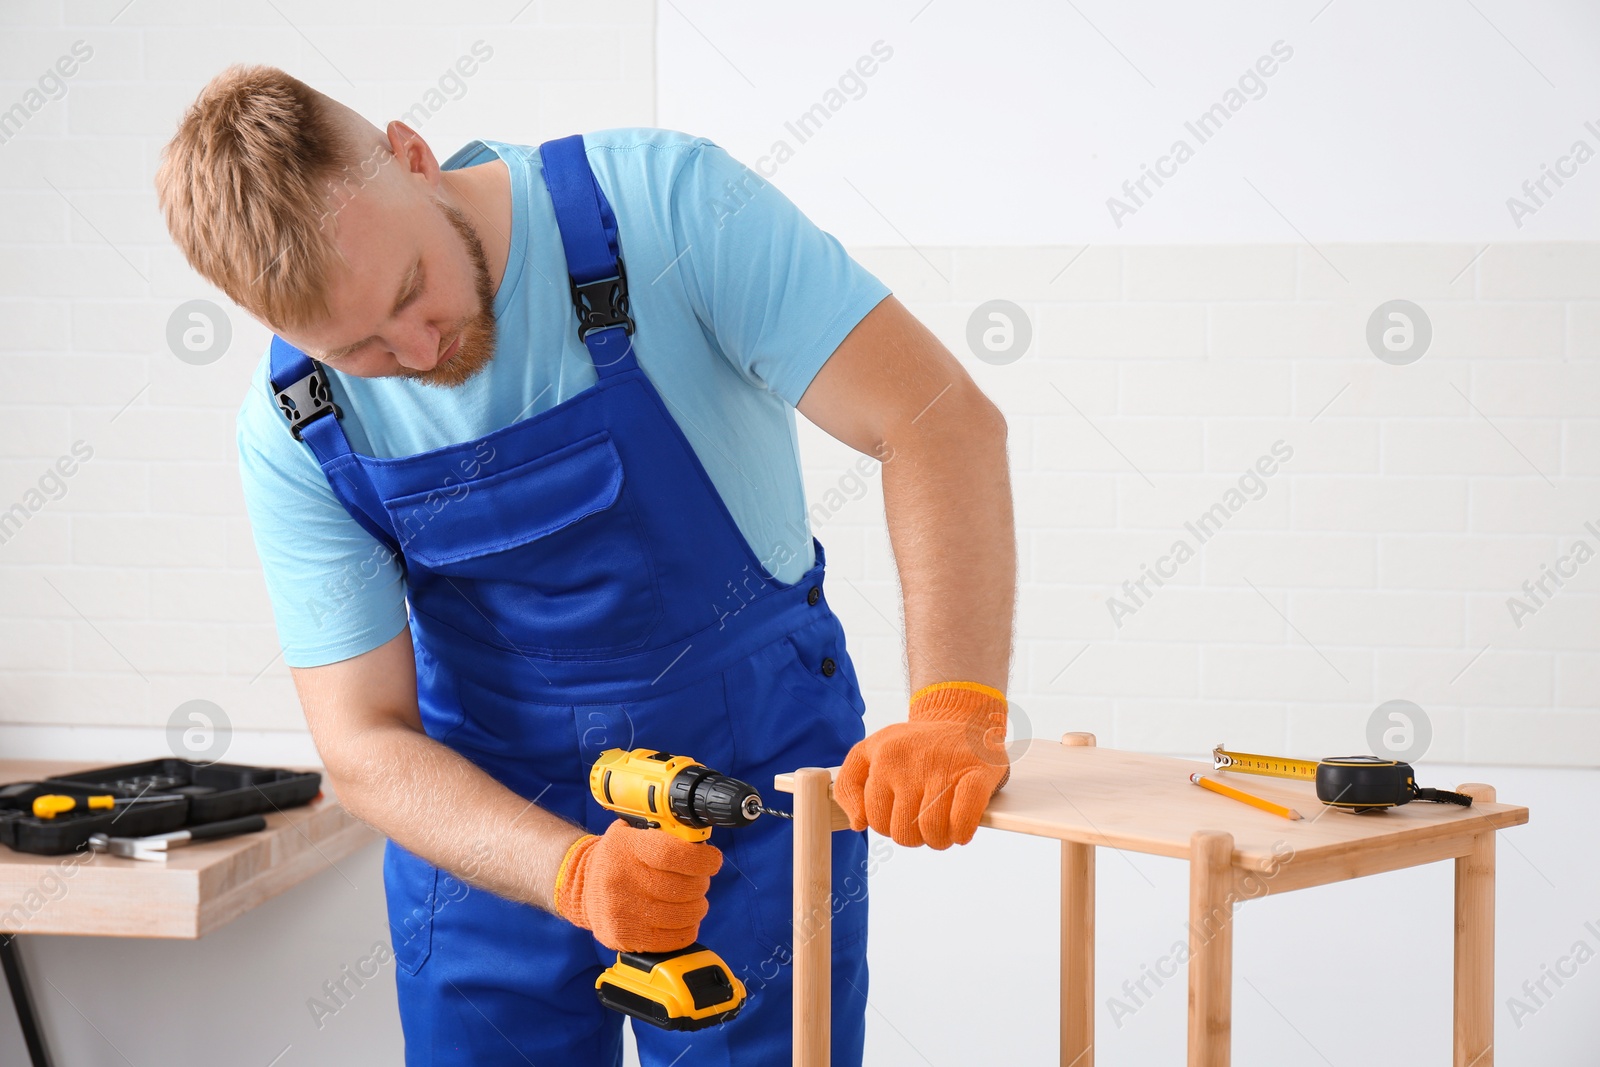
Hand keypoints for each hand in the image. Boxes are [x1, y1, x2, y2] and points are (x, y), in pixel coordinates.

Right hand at [552, 818, 722, 951]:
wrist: (581, 884)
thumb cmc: (617, 857)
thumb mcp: (633, 831)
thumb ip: (665, 833)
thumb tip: (701, 843)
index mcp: (625, 847)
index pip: (673, 855)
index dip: (701, 859)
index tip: (712, 860)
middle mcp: (620, 880)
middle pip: (683, 888)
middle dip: (701, 883)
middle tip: (700, 879)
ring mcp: (621, 911)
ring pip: (683, 915)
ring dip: (696, 907)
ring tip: (690, 900)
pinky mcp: (624, 937)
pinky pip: (673, 939)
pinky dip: (686, 929)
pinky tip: (681, 919)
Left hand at [835, 682, 1009, 848]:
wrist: (962, 718)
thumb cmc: (914, 745)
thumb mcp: (870, 750)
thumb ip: (849, 785)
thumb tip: (858, 823)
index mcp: (883, 757)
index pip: (875, 820)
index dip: (890, 824)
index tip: (902, 810)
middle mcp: (911, 762)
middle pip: (903, 833)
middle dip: (915, 835)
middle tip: (925, 816)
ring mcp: (945, 769)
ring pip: (932, 833)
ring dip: (940, 838)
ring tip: (944, 821)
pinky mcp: (977, 775)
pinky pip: (962, 822)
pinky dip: (961, 832)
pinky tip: (961, 825)